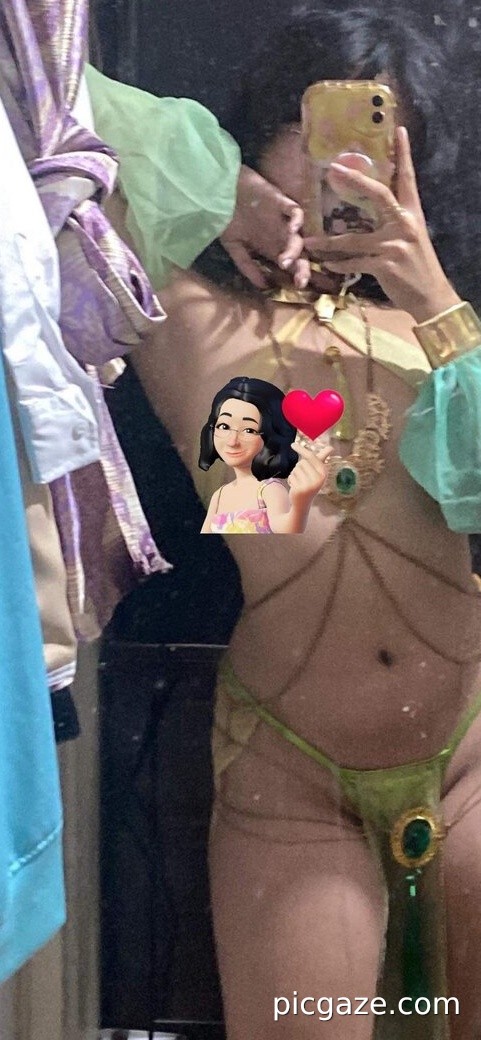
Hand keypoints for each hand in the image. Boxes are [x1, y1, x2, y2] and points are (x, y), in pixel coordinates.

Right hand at [220, 165, 307, 289]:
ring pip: (297, 237)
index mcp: (272, 247)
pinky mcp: (280, 202)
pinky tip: (292, 229)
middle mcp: (280, 236)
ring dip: (294, 250)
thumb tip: (263, 287)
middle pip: (299, 254)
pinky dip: (296, 219)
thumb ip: (247, 265)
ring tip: (283, 260)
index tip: (297, 287)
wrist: (220, 191)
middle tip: (300, 281)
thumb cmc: (227, 217)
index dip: (297, 275)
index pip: (291, 264)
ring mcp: (281, 220)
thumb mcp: (234, 246)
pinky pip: (294, 211)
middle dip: (302, 268)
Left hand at [287, 441, 331, 502]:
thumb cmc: (310, 483)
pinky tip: (296, 487)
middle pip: (301, 463)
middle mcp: (318, 479)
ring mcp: (309, 485)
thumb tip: (331, 447)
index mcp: (323, 473)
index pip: (311, 457)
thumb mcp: (317, 472)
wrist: (303, 503)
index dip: (301, 449)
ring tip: (300, 482)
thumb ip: (322, 459)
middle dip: (299, 468)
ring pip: (295, 469)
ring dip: (295, 474)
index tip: (292, 445)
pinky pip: (291, 476)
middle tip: (303, 478)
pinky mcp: (300, 489)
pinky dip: (291, 480)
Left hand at [304, 128, 459, 322]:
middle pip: (378, 194)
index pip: (407, 179)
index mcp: (412, 213)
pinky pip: (354, 263)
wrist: (430, 296)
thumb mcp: (411, 237)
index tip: (399, 130)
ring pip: (353, 239)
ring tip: (308, 242)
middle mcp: (404, 224)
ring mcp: (394, 245)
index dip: (404, 154)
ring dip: (328, 243)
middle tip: (333, 169)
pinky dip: (339, 266)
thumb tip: (376, 206)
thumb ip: (394, 221)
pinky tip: (327, 266)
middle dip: (354, 179)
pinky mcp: (385, 265)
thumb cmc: (417, 266)